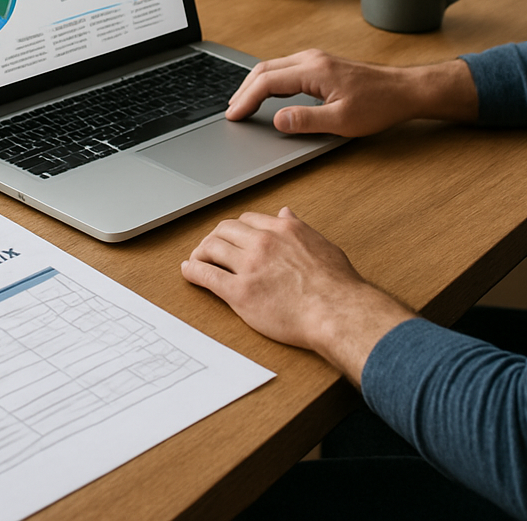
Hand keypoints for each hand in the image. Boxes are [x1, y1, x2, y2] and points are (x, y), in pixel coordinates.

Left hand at [182, 207, 415, 380]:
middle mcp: (263, 242)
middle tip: (209, 247)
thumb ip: (299, 228)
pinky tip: (189, 271)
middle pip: (225, 229)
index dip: (236, 229)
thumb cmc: (336, 284)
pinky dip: (193, 270)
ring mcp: (249, 266)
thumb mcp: (321, 244)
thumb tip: (286, 213)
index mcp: (283, 229)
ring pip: (212, 248)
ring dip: (200, 251)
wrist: (336, 311)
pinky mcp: (239, 292)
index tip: (231, 237)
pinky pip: (207, 275)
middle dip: (214, 237)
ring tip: (197, 259)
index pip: (247, 220)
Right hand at [225, 49, 477, 135]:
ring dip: (255, 84)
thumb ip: (306, 121)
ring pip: (274, 66)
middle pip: (265, 69)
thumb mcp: (342, 121)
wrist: (404, 90)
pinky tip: (267, 93)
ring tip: (242, 103)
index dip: (246, 99)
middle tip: (231, 110)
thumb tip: (277, 120)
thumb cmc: (379, 105)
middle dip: (244, 90)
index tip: (233, 115)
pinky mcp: (322, 64)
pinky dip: (269, 80)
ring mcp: (317, 59)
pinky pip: (286, 68)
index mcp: (314, 70)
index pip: (267, 81)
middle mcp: (312, 59)